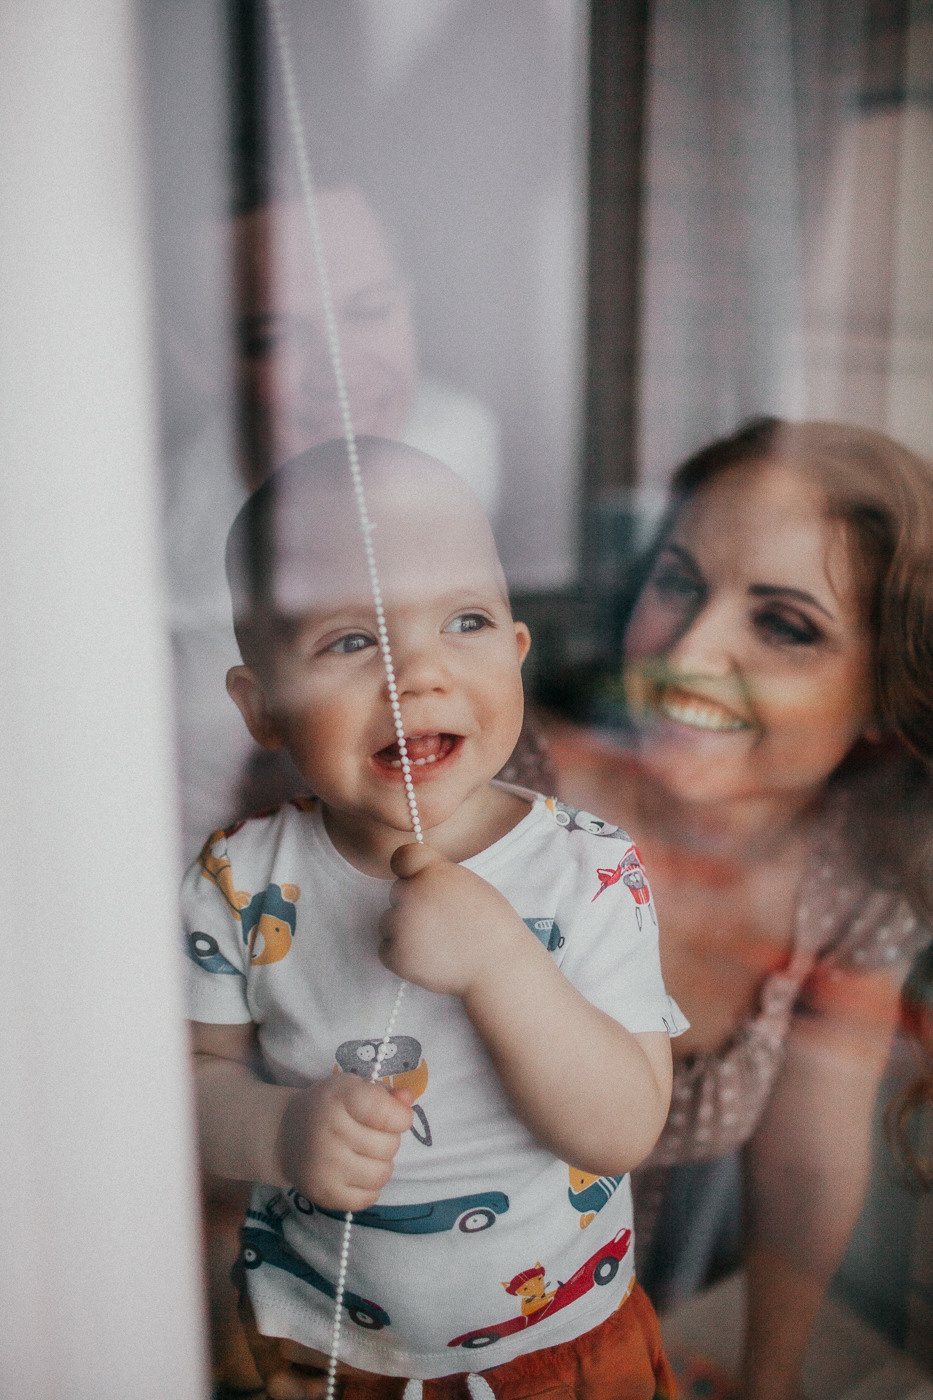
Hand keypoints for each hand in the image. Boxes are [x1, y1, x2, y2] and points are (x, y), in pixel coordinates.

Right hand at [276, 1073, 412, 1212]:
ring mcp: (325, 1167)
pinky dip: (369, 1187)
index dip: (399, 1116)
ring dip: (380, 1164)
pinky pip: (369, 1198)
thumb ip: (385, 1093)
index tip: (391, 1115)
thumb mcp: (353, 1088)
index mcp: (338, 1098)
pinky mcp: (323, 1194)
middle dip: (387, 1140)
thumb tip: (407, 1098)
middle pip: (390, 1146)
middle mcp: (329, 1132)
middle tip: (369, 1135)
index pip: (388, 1113)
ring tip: (364, 1155)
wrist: (286, 1135)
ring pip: (382, 1174)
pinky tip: (355, 1173)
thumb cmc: (328, 1107)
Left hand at [378, 842, 526, 996]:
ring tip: (436, 942)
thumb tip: (416, 880)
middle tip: (440, 922)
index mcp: (433, 873)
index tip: (417, 881)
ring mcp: (401, 926)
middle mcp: (412, 894)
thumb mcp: (469, 884)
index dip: (409, 870)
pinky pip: (386, 950)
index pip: (403, 857)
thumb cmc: (492, 926)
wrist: (498, 968)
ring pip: (388, 922)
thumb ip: (438, 877)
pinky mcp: (396, 956)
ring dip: (404, 930)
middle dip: (412, 904)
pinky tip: (428, 957)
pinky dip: (402, 955)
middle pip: (397, 893)